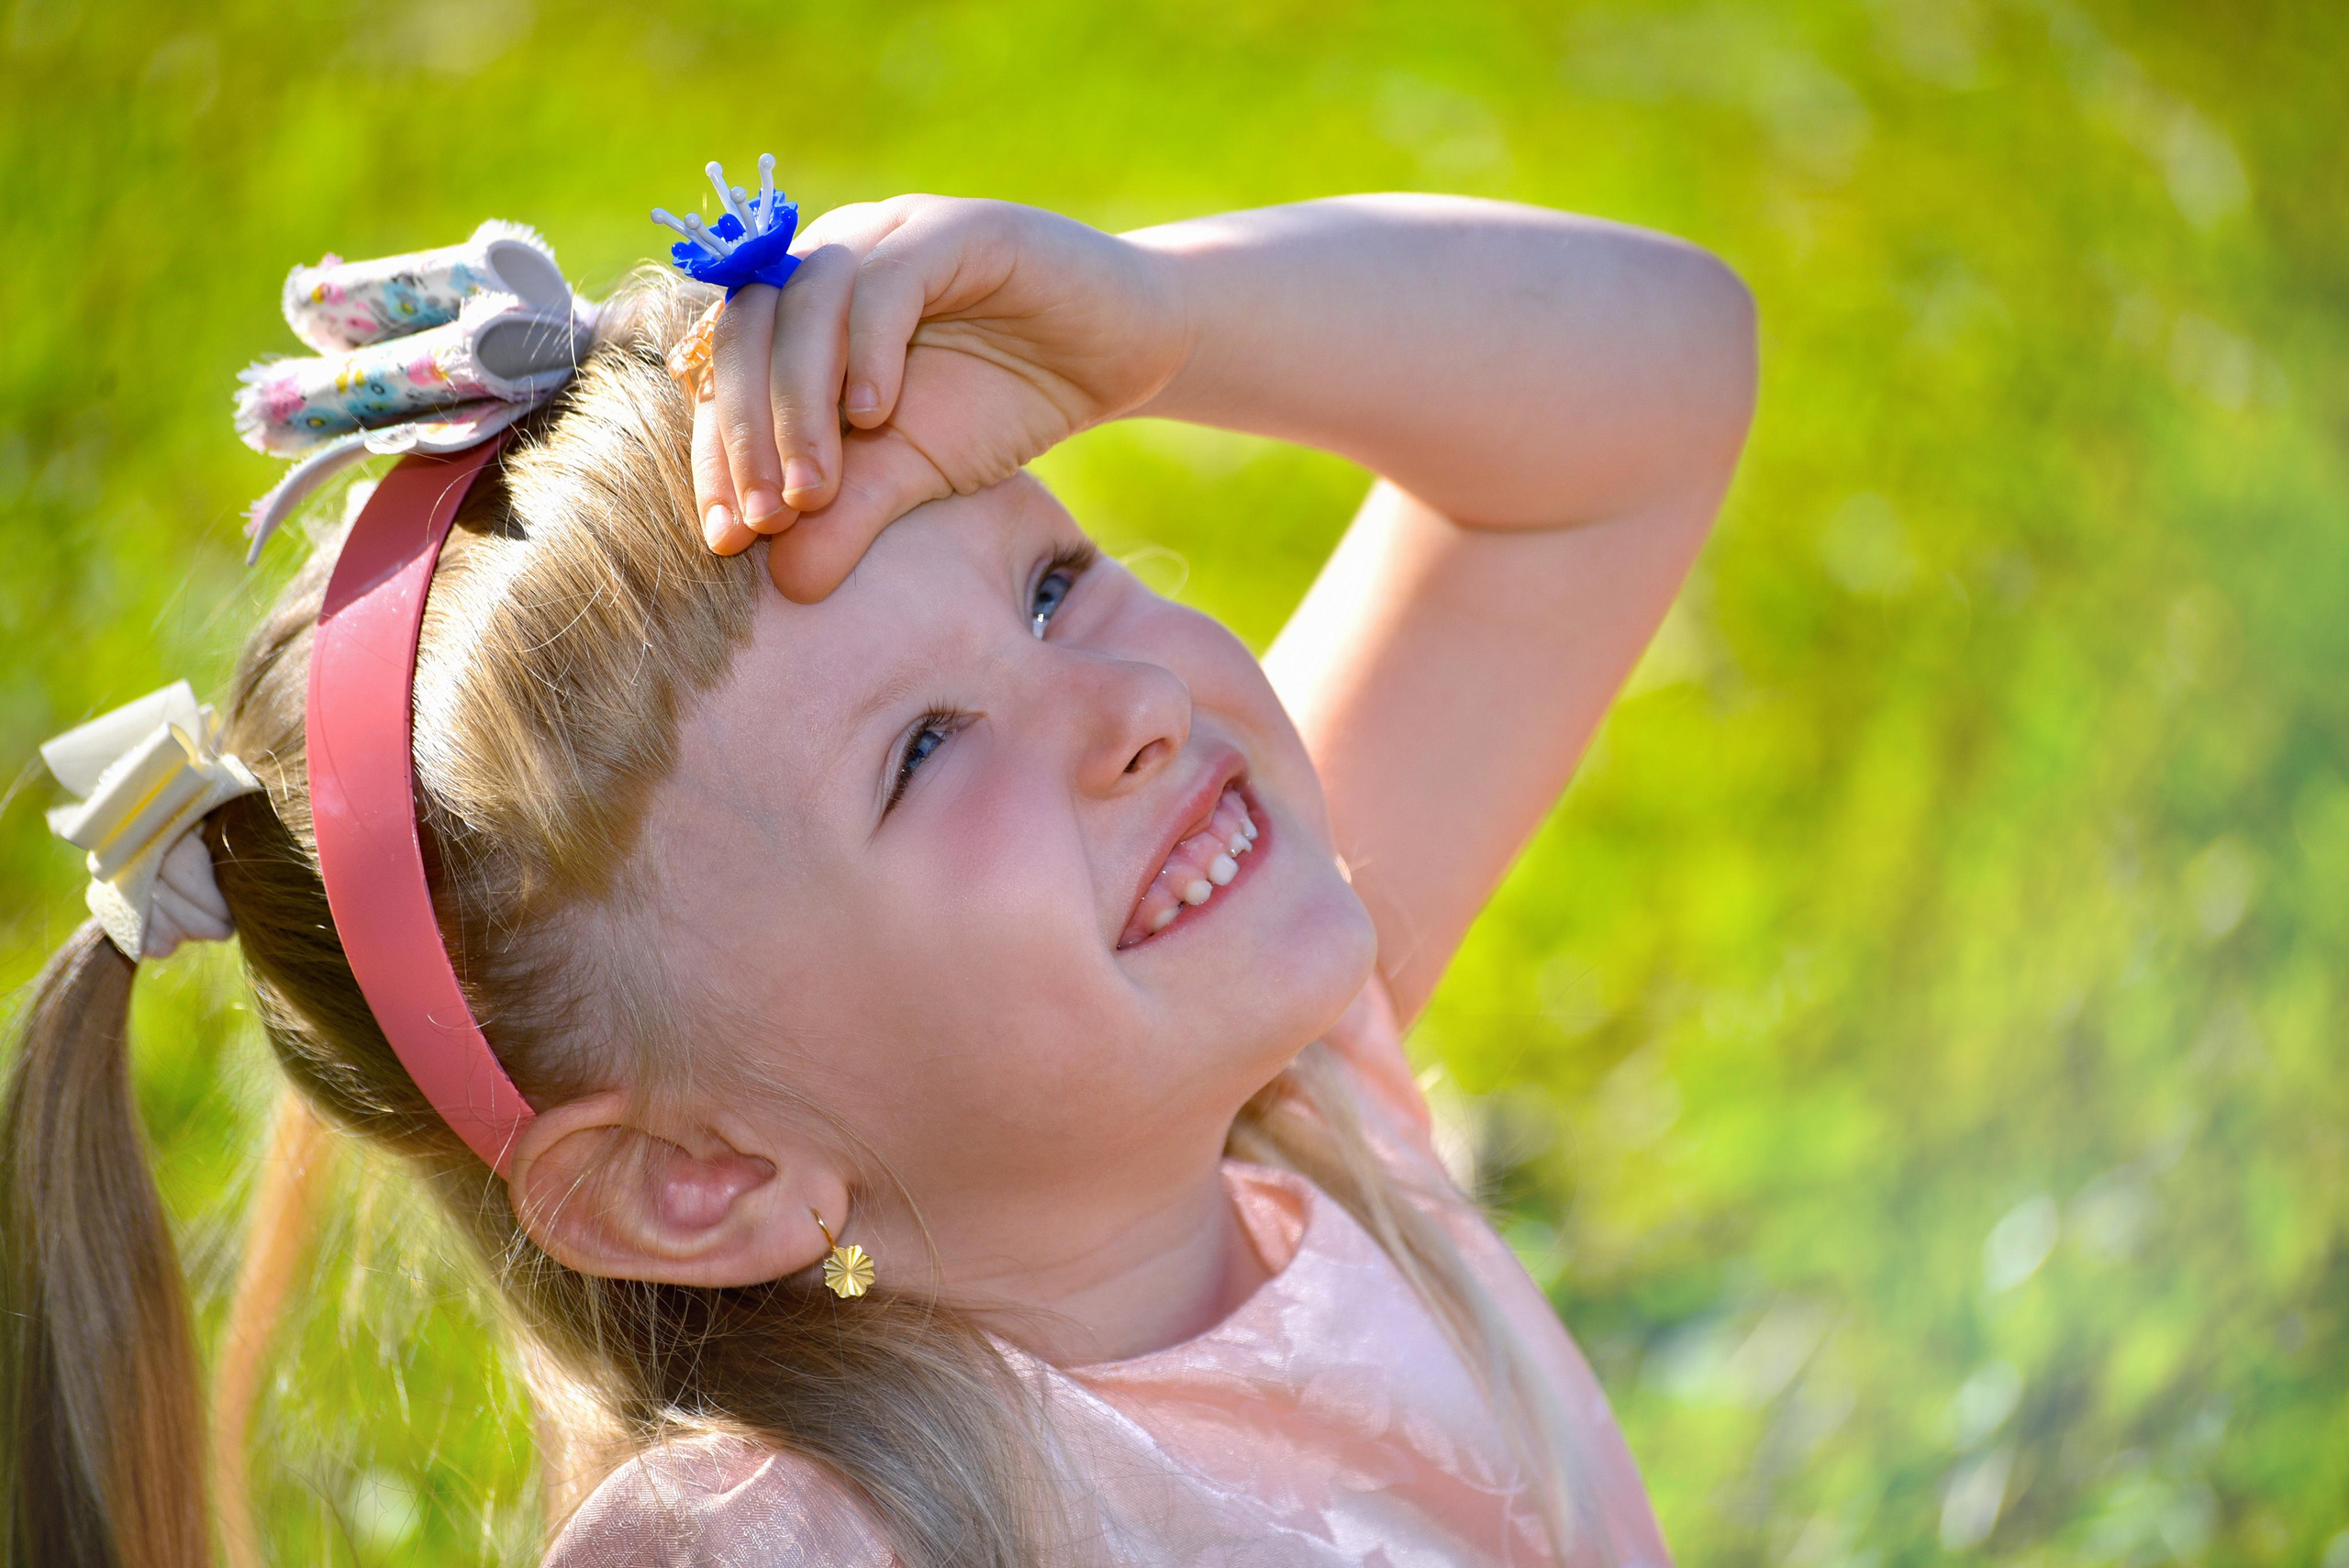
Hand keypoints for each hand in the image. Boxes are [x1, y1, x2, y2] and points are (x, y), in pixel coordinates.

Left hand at [693, 195, 1186, 599]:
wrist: (1121, 351)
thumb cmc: (1007, 399)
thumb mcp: (917, 473)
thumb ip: (849, 513)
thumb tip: (785, 583)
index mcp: (803, 311)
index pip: (729, 372)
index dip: (716, 453)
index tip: (727, 538)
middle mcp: (834, 257)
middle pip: (750, 329)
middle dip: (746, 433)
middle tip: (764, 520)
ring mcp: (892, 235)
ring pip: (807, 300)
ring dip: (798, 402)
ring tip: (816, 489)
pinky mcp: (958, 229)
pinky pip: (889, 281)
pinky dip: (869, 350)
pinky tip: (877, 416)